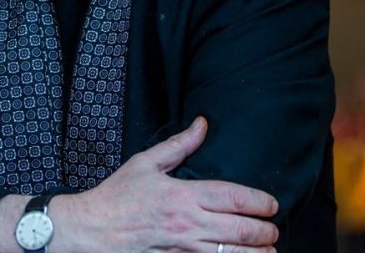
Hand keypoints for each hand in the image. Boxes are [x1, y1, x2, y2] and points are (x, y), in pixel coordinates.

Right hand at [51, 117, 278, 252]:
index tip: (272, 204)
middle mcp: (187, 222)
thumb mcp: (145, 163)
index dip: (258, 202)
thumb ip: (178, 145)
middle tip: (274, 231)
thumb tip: (202, 124)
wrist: (91, 229)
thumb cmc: (117, 195)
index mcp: (182, 194)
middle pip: (238, 230)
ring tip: (269, 252)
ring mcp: (182, 247)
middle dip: (264, 232)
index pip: (232, 197)